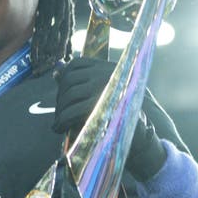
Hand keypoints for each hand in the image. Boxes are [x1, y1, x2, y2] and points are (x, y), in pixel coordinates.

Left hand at [52, 57, 165, 181]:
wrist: (141, 133)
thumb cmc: (118, 113)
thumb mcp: (102, 92)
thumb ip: (80, 82)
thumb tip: (56, 72)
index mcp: (108, 67)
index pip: (76, 64)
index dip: (63, 79)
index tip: (61, 95)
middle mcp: (107, 74)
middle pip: (69, 80)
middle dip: (60, 99)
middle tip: (59, 114)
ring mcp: (105, 89)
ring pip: (69, 95)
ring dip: (59, 111)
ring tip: (58, 124)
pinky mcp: (103, 107)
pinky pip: (74, 110)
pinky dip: (62, 120)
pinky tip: (60, 127)